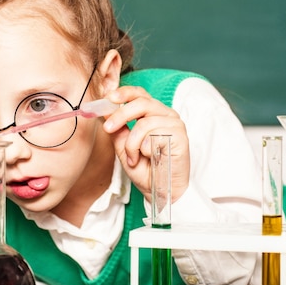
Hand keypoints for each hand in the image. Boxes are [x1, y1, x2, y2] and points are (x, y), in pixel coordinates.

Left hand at [102, 85, 189, 203]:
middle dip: (120, 115)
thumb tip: (105, 112)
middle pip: (141, 103)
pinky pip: (155, 136)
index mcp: (154, 114)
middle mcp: (166, 115)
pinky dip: (145, 150)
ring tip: (134, 158)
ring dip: (133, 144)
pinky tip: (150, 158)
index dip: (124, 93)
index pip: (140, 94)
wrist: (162, 191)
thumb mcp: (124, 148)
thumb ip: (117, 130)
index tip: (108, 98)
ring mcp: (175, 125)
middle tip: (107, 128)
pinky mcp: (180, 136)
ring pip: (145, 123)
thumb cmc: (146, 170)